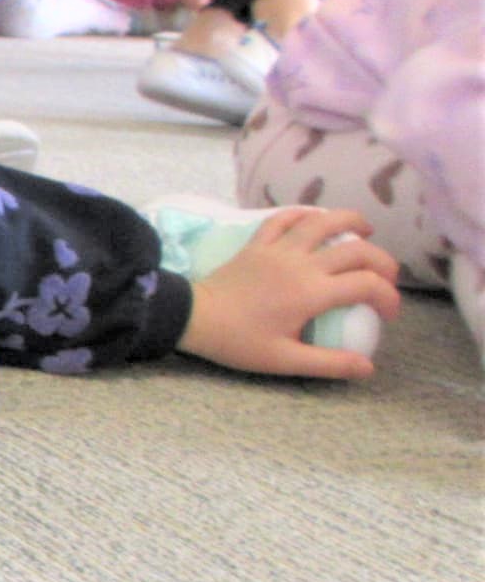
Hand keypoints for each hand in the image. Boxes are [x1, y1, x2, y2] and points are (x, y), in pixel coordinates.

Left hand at [177, 208, 401, 378]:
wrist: (192, 318)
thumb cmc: (238, 342)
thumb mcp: (284, 360)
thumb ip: (329, 363)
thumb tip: (368, 368)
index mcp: (312, 293)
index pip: (368, 285)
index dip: (389, 297)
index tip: (388, 314)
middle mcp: (301, 264)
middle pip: (357, 250)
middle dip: (383, 261)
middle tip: (386, 278)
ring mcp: (278, 249)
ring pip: (323, 221)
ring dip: (350, 221)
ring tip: (366, 230)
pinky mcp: (257, 243)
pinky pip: (284, 218)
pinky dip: (305, 214)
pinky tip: (316, 219)